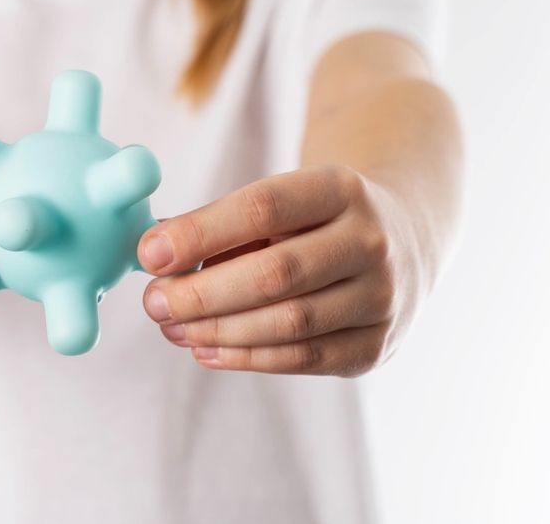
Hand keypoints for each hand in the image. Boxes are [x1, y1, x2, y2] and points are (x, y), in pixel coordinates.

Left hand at [137, 165, 424, 376]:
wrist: (400, 239)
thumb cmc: (312, 221)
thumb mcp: (277, 202)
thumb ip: (218, 224)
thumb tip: (154, 251)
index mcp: (340, 188)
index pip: (262, 208)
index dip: (200, 233)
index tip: (149, 254)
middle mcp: (370, 242)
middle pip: (275, 274)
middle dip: (201, 294)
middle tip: (153, 301)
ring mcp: (381, 297)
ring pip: (289, 324)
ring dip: (217, 331)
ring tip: (171, 328)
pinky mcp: (375, 345)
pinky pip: (303, 360)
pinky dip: (246, 358)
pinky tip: (205, 350)